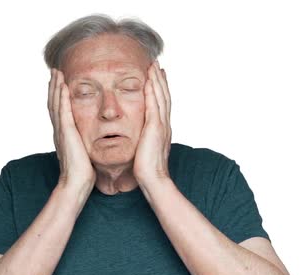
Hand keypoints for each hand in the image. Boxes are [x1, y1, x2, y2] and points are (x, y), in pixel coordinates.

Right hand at [48, 69, 95, 190]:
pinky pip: (63, 112)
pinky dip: (62, 98)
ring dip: (56, 87)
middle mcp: (60, 131)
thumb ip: (82, 143)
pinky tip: (64, 86)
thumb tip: (88, 139)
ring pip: (56, 104)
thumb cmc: (82, 173)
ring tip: (57, 72)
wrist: (76, 184)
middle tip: (55, 70)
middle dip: (54, 86)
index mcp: (64, 134)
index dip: (58, 95)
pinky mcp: (67, 134)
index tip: (60, 81)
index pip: (59, 110)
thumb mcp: (83, 152)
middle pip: (54, 103)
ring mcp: (62, 131)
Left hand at [133, 60, 171, 184]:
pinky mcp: (155, 128)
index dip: (160, 90)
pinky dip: (153, 91)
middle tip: (157, 65)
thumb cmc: (147, 170)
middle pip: (164, 97)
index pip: (161, 105)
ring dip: (157, 80)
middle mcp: (164, 125)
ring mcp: (161, 126)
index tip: (157, 77)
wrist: (153, 180)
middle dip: (160, 80)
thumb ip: (144, 141)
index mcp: (161, 130)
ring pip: (161, 97)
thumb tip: (139, 138)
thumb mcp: (145, 151)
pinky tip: (149, 80)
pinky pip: (154, 105)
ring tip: (154, 66)